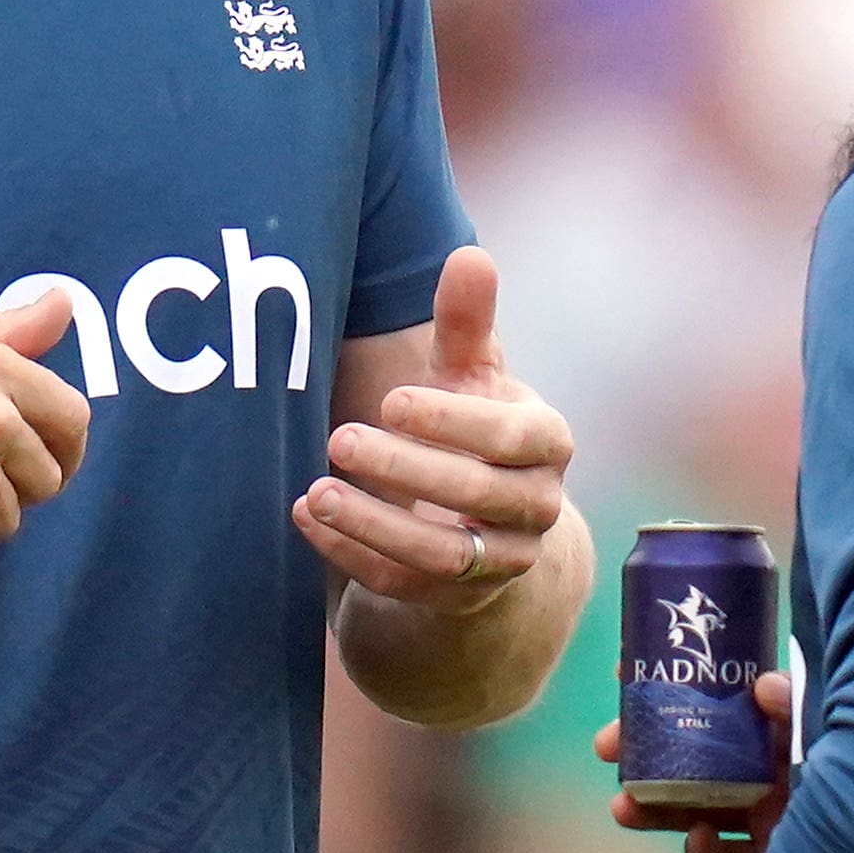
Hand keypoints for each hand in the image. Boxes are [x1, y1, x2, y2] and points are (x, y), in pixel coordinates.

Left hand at [301, 247, 570, 611]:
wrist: (485, 513)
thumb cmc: (473, 421)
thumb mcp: (473, 372)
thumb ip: (467, 322)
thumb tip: (469, 255)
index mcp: (547, 442)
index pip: (510, 438)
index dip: (452, 422)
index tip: (391, 400)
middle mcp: (537, 506)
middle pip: (474, 492)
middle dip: (404, 468)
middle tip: (339, 437)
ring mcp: (500, 559)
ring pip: (441, 552)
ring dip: (373, 523)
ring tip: (315, 490)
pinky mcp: (455, 597)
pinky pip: (403, 584)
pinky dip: (351, 554)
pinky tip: (305, 516)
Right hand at [599, 687, 800, 852]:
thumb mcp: (827, 741)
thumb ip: (798, 712)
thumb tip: (760, 685)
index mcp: (789, 737)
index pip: (727, 704)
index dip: (679, 691)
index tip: (629, 681)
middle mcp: (779, 776)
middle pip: (701, 760)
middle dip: (650, 754)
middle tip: (605, 748)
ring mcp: (773, 823)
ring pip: (703, 809)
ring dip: (658, 807)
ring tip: (621, 809)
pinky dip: (705, 852)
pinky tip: (697, 842)